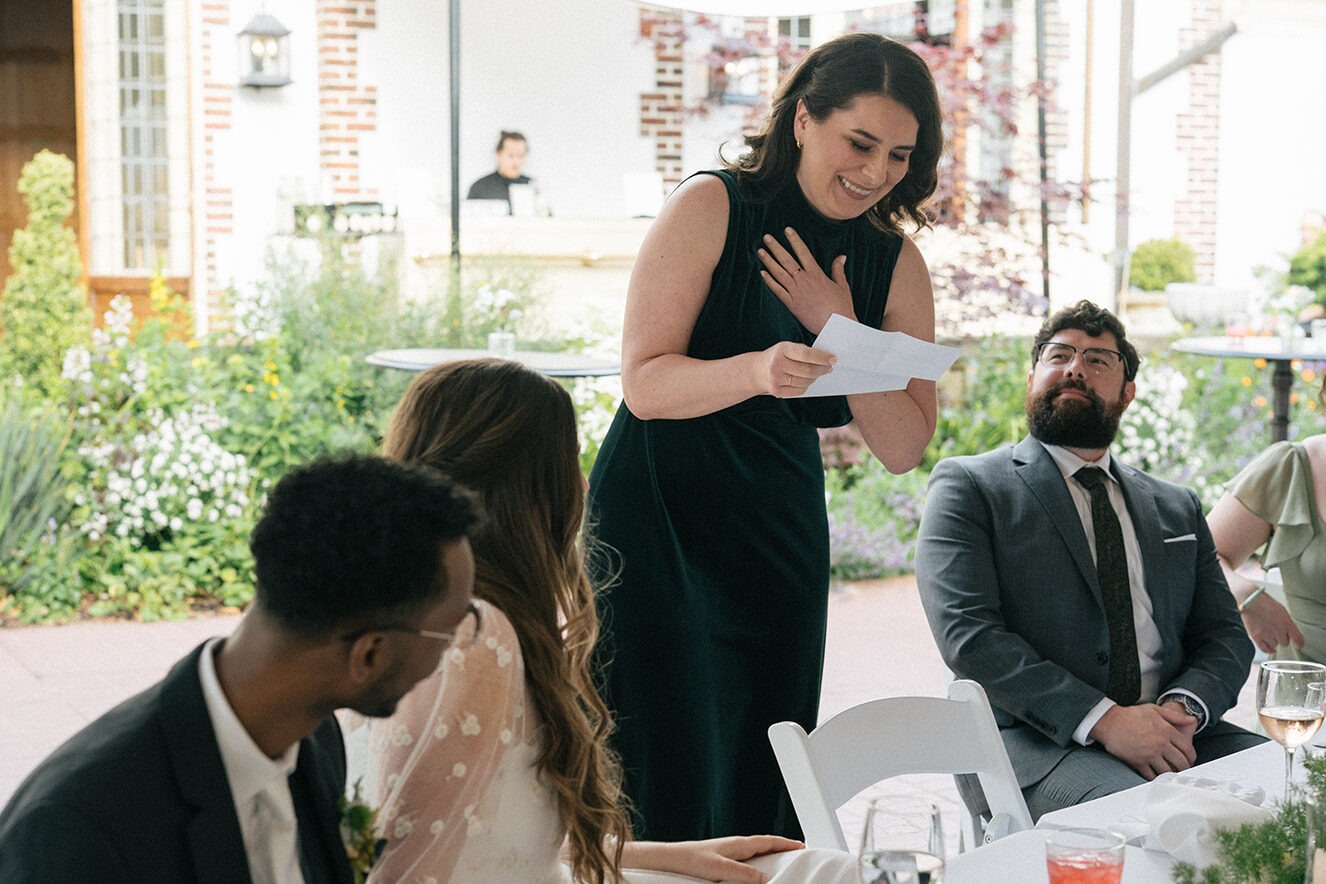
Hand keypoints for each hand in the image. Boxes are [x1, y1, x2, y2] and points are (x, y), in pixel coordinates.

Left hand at [621, 835, 804, 882]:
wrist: (672, 858)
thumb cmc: (692, 860)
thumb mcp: (721, 868)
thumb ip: (744, 874)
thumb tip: (766, 879)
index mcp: (738, 843)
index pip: (768, 840)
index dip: (786, 842)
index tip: (801, 844)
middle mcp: (735, 845)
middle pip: (765, 844)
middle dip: (781, 847)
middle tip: (797, 851)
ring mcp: (729, 851)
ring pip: (756, 851)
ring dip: (770, 854)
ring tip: (782, 860)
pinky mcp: (722, 858)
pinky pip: (747, 858)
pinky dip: (758, 861)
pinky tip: (756, 870)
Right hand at [755, 340, 834, 397]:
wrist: (756, 371)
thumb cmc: (777, 357)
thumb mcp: (786, 348)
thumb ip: (802, 352)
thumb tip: (825, 360)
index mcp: (781, 350)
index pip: (806, 355)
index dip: (822, 358)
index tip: (833, 359)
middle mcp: (777, 364)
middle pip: (807, 370)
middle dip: (821, 369)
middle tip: (829, 368)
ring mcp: (776, 379)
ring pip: (805, 381)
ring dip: (815, 378)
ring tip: (818, 374)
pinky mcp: (777, 391)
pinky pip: (799, 390)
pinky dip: (806, 386)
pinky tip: (807, 381)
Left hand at [758, 227, 852, 333]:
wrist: (836, 326)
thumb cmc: (841, 307)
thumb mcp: (842, 285)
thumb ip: (838, 269)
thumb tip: (841, 256)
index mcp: (817, 274)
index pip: (803, 252)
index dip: (795, 240)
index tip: (787, 230)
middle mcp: (804, 281)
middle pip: (787, 260)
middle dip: (776, 247)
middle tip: (766, 237)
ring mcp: (796, 292)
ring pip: (779, 273)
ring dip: (769, 261)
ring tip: (760, 251)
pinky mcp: (791, 305)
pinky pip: (777, 291)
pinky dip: (769, 282)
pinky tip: (762, 273)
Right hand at [1089, 703, 1196, 779]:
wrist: (1108, 721)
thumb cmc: (1130, 715)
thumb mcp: (1154, 710)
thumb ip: (1175, 716)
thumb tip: (1192, 720)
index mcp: (1166, 730)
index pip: (1187, 749)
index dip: (1191, 757)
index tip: (1189, 760)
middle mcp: (1160, 743)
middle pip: (1181, 763)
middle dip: (1184, 768)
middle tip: (1182, 769)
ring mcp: (1149, 754)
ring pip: (1168, 771)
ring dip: (1171, 774)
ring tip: (1170, 773)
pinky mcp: (1138, 762)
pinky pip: (1152, 776)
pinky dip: (1156, 778)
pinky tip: (1156, 775)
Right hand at [1240, 592, 1304, 653]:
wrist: (1249, 601)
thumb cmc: (1265, 603)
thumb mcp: (1282, 611)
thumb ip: (1287, 623)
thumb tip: (1290, 632)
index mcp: (1287, 623)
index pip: (1298, 640)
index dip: (1299, 643)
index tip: (1297, 644)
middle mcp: (1278, 630)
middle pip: (1285, 643)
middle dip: (1282, 638)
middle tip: (1277, 631)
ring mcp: (1266, 634)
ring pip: (1275, 645)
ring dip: (1273, 641)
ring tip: (1269, 633)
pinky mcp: (1256, 636)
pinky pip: (1265, 648)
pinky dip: (1268, 649)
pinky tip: (1270, 648)